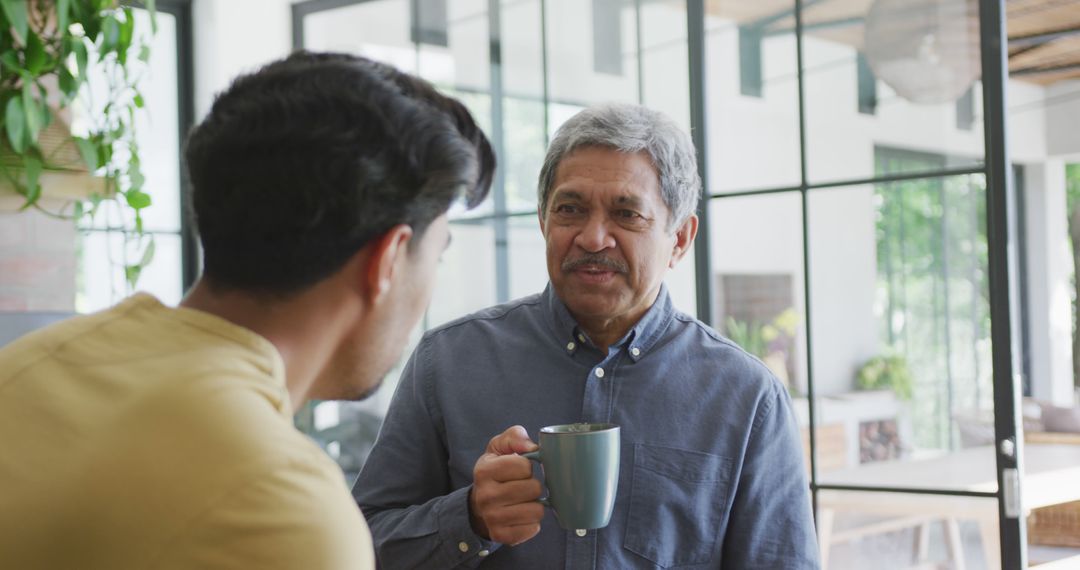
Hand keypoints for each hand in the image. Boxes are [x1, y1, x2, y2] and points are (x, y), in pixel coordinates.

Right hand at [468, 425, 543, 544]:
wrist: (478, 504)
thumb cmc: (495, 473)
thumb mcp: (499, 448)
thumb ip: (515, 437)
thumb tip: (533, 447)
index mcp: (484, 471)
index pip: (524, 466)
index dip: (526, 466)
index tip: (518, 469)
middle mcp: (486, 496)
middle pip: (533, 488)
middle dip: (533, 486)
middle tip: (522, 487)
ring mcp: (492, 518)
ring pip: (536, 510)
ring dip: (534, 505)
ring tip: (523, 501)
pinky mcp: (501, 535)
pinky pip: (533, 529)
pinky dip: (532, 522)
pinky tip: (521, 515)